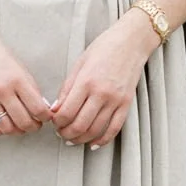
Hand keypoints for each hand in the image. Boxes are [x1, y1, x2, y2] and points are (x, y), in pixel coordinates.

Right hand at [0, 12, 49, 135]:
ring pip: (7, 128)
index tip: (46, 117)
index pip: (38, 108)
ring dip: (17, 131)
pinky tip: (3, 125)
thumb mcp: (17, 64)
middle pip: (24, 122)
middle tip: (36, 124)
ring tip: (20, 126)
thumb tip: (41, 105)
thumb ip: (29, 85)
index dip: (46, 117)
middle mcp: (2, 90)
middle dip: (34, 126)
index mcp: (17, 78)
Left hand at [49, 13, 153, 147]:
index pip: (66, 112)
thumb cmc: (103, 48)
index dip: (57, 123)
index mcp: (86, 82)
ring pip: (95, 130)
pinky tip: (93, 143)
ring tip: (73, 139)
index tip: (54, 122)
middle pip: (79, 125)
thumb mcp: (79, 64)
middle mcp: (101, 93)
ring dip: (81, 139)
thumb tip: (55, 110)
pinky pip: (114, 129)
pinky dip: (102, 140)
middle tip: (61, 133)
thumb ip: (67, 88)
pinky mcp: (126, 104)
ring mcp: (115, 100)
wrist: (131, 42)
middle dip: (66, 134)